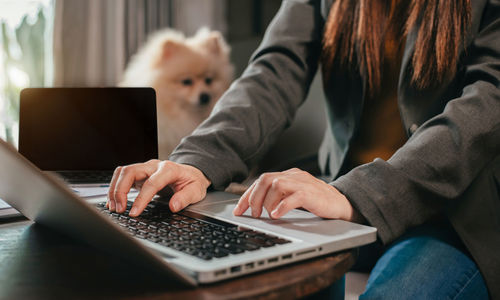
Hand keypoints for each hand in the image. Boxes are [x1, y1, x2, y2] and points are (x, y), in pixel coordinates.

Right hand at [107, 159, 210, 216]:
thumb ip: (185, 198)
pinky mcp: (139, 173)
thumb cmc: (192, 182)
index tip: (134, 213)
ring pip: (122, 172)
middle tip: (119, 209)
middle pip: (130, 172)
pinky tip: (114, 201)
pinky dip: (115, 188)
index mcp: (169, 169)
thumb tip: (174, 206)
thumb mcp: (196, 191)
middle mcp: (154, 166)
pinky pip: (122, 176)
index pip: (151, 183)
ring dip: (114, 189)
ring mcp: (145, 168)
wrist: (191, 173)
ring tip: (114, 207)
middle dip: (120, 190)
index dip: (141, 199)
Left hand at [233, 168, 361, 221]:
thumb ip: (278, 196)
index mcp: (288, 175)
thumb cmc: (316, 202)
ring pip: (276, 185)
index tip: (238, 210)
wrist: (342, 204)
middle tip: (253, 214)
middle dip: (254, 198)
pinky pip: (294, 197)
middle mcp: (294, 176)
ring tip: (266, 215)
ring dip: (266, 202)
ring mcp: (303, 183)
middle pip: (265, 179)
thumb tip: (255, 208)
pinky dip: (282, 206)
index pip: (261, 180)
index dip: (247, 195)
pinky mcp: (312, 194)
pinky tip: (276, 215)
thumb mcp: (293, 196)